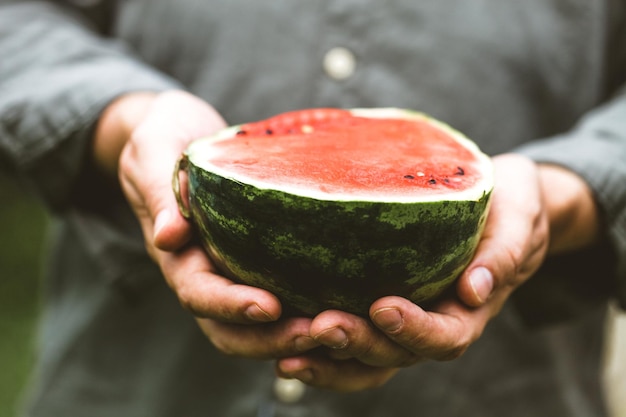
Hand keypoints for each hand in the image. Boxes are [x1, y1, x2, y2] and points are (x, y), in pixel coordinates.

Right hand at [95, 90, 319, 358]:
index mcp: (178, 255)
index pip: (199, 294)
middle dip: (271, 339)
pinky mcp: (258, 262)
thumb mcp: (153, 153)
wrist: (177, 133)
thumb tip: (169, 238)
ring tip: (340, 330)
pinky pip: (283, 298)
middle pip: (232, 329)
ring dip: (294, 335)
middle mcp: (206, 274)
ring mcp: (233, 272)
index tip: (269, 307)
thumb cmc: (163, 139)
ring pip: (259, 326)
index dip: (231, 305)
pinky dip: (307, 313)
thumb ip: (160, 194)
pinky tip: (347, 310)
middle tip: (318, 333)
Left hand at [276, 154, 554, 390]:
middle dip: (359, 344)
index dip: (414, 330)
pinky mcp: (378, 302)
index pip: (444, 336)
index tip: (383, 306)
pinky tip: (282, 335)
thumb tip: (475, 291)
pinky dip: (319, 344)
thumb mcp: (521, 219)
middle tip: (321, 326)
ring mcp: (404, 318)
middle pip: (396, 353)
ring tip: (288, 351)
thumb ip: (504, 253)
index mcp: (469, 310)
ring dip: (329, 358)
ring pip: (367, 357)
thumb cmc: (513, 207)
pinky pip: (352, 334)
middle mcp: (433, 323)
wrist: (500, 205)